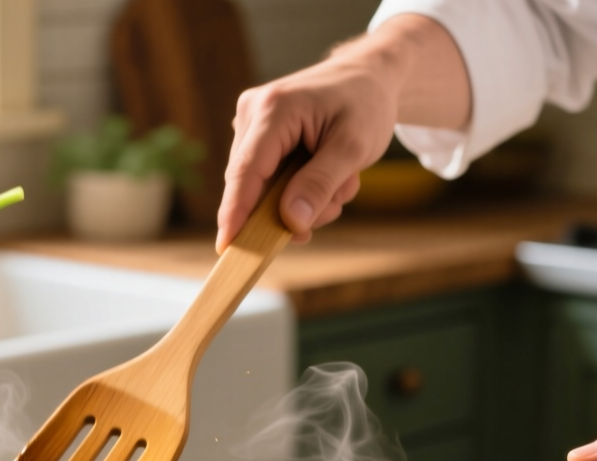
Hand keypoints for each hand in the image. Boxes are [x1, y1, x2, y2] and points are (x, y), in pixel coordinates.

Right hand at [215, 15, 470, 251]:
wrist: (370, 76)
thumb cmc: (366, 104)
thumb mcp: (354, 147)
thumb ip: (320, 184)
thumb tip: (291, 222)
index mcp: (274, 109)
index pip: (246, 171)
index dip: (235, 213)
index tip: (226, 248)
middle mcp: (253, 112)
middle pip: (251, 184)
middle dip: (288, 208)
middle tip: (334, 205)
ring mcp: (251, 123)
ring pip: (261, 187)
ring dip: (300, 199)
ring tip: (340, 181)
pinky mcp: (257, 135)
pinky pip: (267, 179)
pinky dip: (297, 188)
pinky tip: (326, 175)